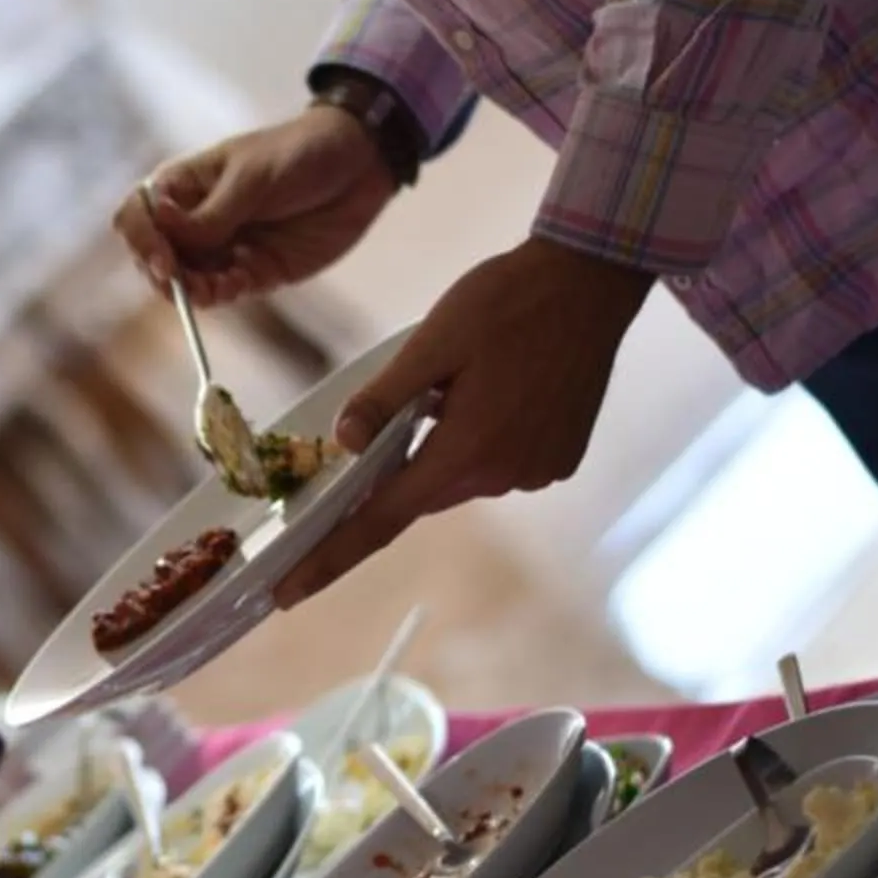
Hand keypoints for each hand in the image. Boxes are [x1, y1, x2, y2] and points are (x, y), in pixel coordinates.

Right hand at [114, 104, 396, 309]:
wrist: (361, 164)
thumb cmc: (300, 153)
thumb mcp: (254, 177)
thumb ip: (212, 212)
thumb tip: (164, 228)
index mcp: (185, 186)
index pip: (139, 215)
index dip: (141, 238)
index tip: (163, 255)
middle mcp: (197, 220)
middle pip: (155, 255)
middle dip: (163, 272)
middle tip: (182, 280)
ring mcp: (224, 248)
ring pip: (187, 281)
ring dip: (191, 290)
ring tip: (212, 289)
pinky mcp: (254, 271)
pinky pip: (223, 292)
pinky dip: (220, 295)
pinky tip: (233, 287)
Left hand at [274, 236, 653, 603]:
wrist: (590, 284)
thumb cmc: (507, 302)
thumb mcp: (432, 340)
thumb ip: (383, 397)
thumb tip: (342, 442)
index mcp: (465, 450)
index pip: (380, 520)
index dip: (329, 558)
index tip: (288, 592)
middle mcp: (503, 474)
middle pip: (420, 495)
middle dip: (394, 471)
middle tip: (395, 416)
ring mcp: (537, 472)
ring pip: (460, 479)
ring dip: (442, 451)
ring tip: (457, 388)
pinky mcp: (559, 460)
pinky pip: (499, 466)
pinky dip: (481, 444)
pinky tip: (492, 395)